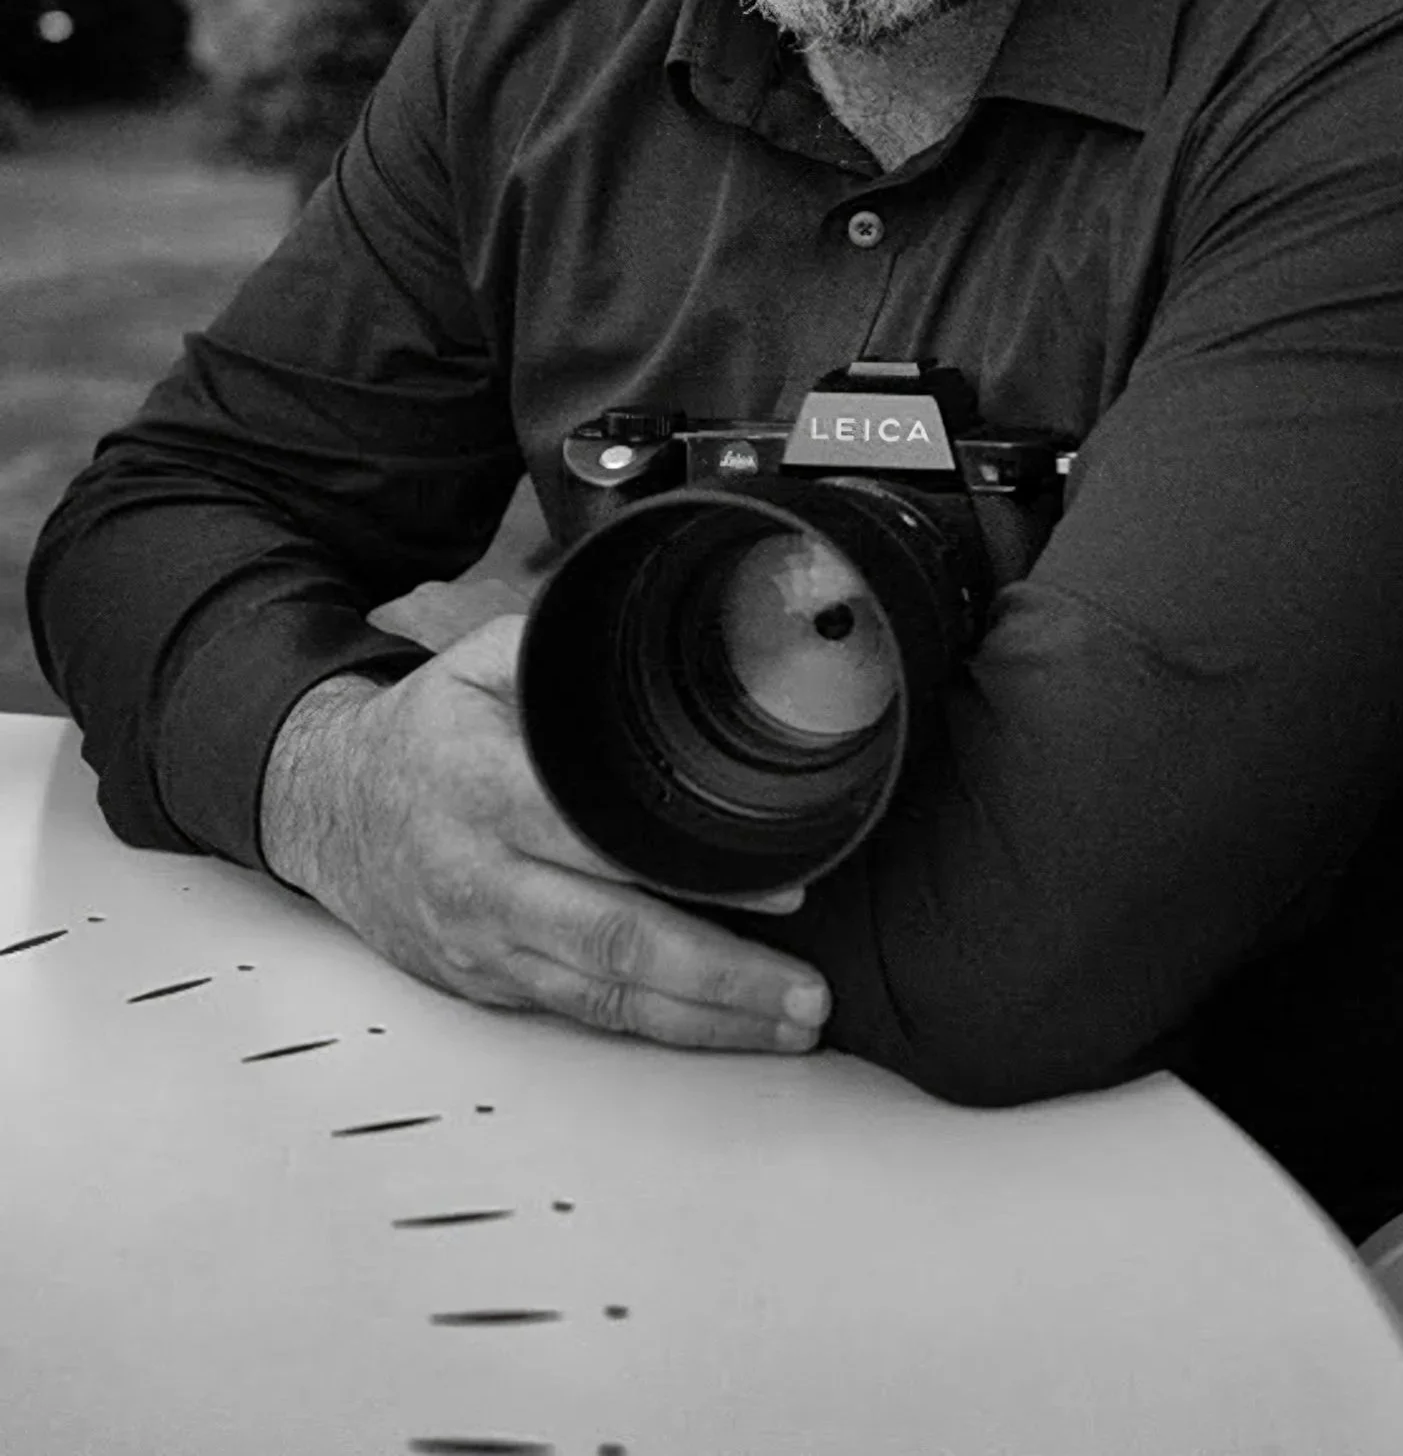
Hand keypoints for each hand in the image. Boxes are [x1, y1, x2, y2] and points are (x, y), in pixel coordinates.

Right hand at [259, 611, 830, 1054]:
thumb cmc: (421, 732)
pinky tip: (715, 1027)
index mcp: (486, 787)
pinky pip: (577, 1011)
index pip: (601, 840)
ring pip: (602, 996)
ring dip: (703, 1020)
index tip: (777, 885)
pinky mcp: (485, 982)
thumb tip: (655, 649)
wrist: (324, 807)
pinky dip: (652, 1025)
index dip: (692, 871)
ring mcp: (483, 943)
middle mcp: (483, 878)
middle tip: (803, 993)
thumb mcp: (478, 660)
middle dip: (720, 977)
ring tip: (786, 1022)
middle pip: (613, 943)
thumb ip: (561, 657)